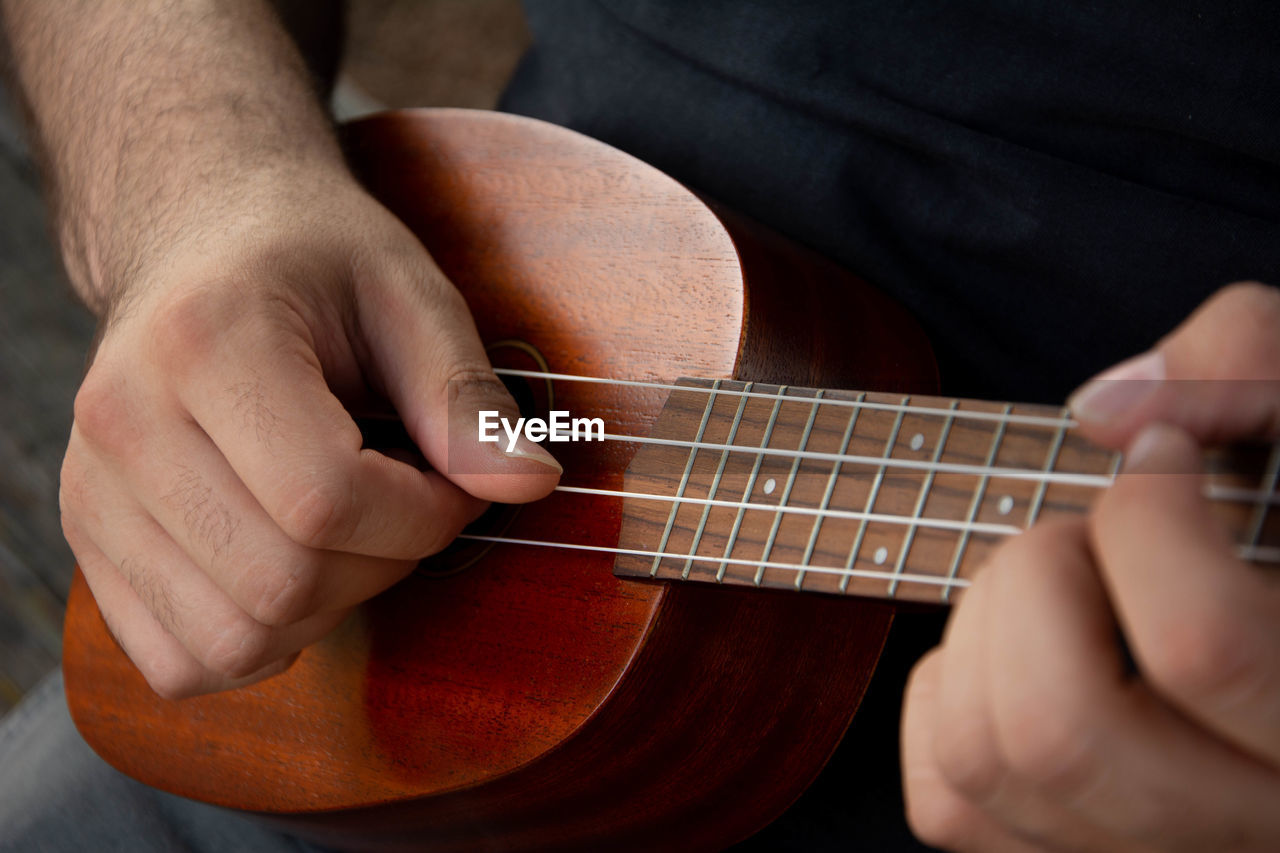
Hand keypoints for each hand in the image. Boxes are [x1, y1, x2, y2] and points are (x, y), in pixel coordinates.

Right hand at [60, 171, 560, 698]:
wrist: (197, 240)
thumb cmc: (312, 260)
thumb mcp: (408, 295)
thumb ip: (465, 396)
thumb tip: (531, 484)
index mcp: (204, 345)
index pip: (325, 500)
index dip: (423, 515)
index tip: (455, 482)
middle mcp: (123, 425)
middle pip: (280, 583)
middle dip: (384, 565)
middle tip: (409, 502)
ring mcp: (90, 490)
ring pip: (232, 639)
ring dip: (328, 610)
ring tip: (350, 530)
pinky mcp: (87, 538)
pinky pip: (179, 661)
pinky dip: (258, 642)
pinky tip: (292, 568)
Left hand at [902, 283, 1279, 850]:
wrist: (1269, 605)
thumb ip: (1248, 366)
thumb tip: (1109, 415)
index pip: (1204, 646)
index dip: (1148, 519)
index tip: (1160, 456)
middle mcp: (1247, 817)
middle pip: (1064, 726)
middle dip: (1034, 576)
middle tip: (1079, 528)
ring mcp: (1146, 846)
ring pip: (990, 760)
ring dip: (979, 626)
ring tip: (1049, 581)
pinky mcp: (1061, 852)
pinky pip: (949, 802)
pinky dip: (941, 700)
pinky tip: (1006, 649)